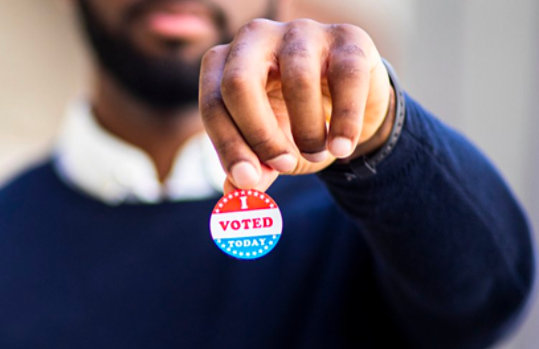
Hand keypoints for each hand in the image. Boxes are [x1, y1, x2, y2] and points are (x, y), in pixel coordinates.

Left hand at [199, 18, 391, 192]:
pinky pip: (346, 78)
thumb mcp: (273, 150)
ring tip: (317, 155)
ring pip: (297, 81)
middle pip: (239, 82)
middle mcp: (257, 38)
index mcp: (227, 63)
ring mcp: (302, 32)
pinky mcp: (347, 38)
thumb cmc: (299, 123)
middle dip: (260, 135)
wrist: (351, 106)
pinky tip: (342, 148)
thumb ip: (254, 169)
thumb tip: (234, 192)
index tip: (248, 180)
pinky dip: (345, 122)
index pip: (213, 102)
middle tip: (283, 167)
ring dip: (308, 132)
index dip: (228, 145)